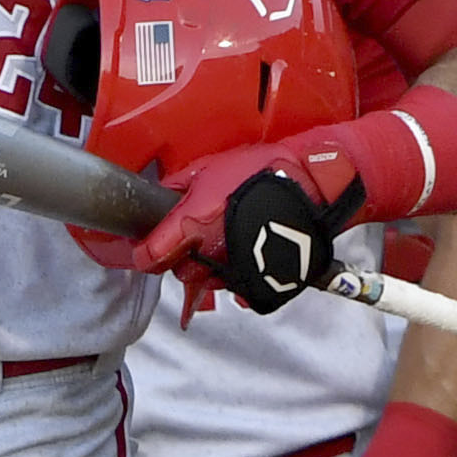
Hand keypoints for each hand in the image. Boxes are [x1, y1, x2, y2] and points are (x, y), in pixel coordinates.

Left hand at [92, 139, 359, 311]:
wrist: (314, 186)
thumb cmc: (262, 172)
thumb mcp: (210, 168)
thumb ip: (177, 187)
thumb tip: (155, 198)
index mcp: (191, 225)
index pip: (148, 257)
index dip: (142, 253)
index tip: (144, 247)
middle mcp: (209, 255)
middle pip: (178, 271)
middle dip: (180, 257)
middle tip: (196, 234)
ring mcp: (233, 273)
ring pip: (205, 280)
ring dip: (209, 265)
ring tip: (228, 238)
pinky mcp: (257, 285)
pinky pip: (234, 288)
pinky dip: (236, 274)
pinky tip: (247, 252)